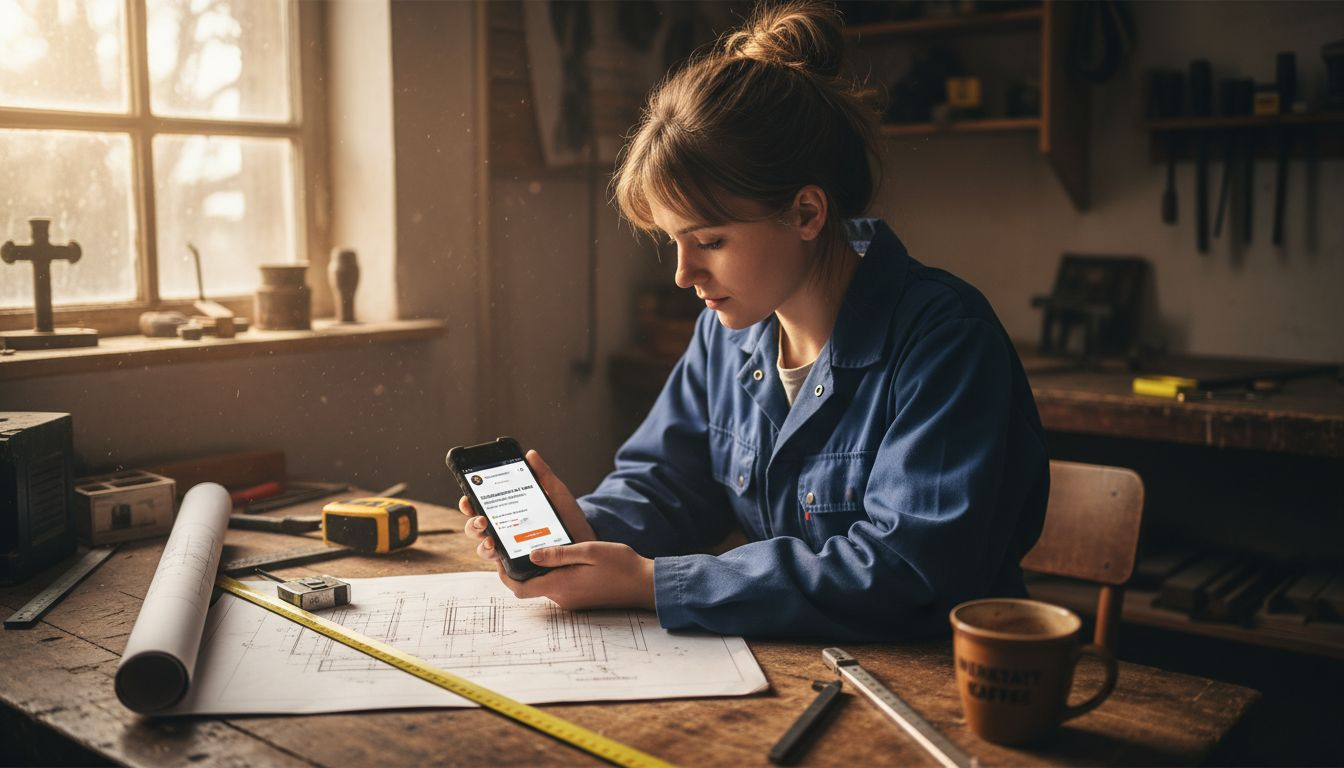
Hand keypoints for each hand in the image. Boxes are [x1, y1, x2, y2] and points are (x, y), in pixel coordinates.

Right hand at [458, 449, 596, 563]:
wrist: (584, 541)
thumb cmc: (568, 517)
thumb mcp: (556, 493)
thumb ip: (543, 475)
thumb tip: (530, 454)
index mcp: (508, 510)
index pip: (482, 505)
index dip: (469, 501)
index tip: (468, 497)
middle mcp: (504, 529)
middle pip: (476, 527)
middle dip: (472, 523)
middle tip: (482, 520)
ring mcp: (509, 546)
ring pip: (483, 547)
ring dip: (481, 543)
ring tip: (491, 540)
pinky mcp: (517, 562)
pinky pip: (499, 563)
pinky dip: (495, 558)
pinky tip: (500, 553)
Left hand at [498, 542, 655, 610]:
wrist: (645, 586)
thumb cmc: (621, 566)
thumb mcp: (589, 550)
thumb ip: (559, 553)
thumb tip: (531, 554)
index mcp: (561, 584)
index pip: (520, 588)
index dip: (505, 575)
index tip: (500, 558)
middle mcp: (562, 597)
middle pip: (529, 586)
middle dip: (520, 568)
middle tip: (518, 544)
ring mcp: (571, 601)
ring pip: (543, 585)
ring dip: (538, 570)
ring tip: (541, 544)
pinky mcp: (579, 600)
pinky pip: (557, 586)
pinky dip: (553, 573)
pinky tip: (562, 557)